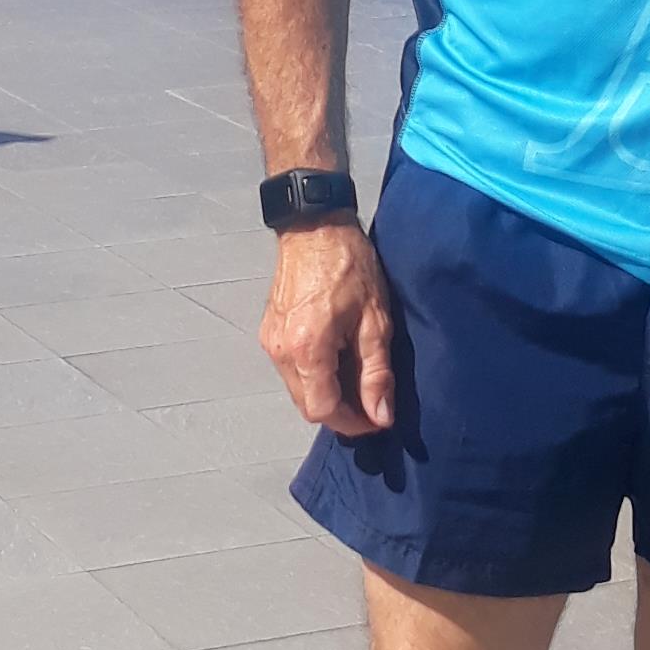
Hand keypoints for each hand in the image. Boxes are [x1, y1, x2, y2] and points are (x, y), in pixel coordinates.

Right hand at [260, 219, 395, 435]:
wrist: (314, 226)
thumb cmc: (348, 266)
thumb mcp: (375, 320)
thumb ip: (376, 372)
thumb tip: (380, 415)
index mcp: (307, 350)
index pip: (322, 411)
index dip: (351, 423)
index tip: (376, 419)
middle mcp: (281, 351)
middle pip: (307, 405)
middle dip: (339, 411)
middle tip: (370, 402)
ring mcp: (271, 341)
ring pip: (298, 389)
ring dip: (326, 393)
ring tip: (356, 375)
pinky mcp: (270, 331)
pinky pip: (291, 369)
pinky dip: (313, 374)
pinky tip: (337, 357)